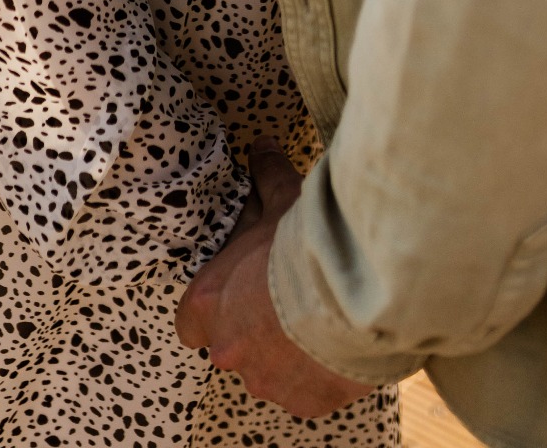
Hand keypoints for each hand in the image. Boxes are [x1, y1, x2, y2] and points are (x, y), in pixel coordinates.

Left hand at [177, 143, 373, 416]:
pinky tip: (338, 341)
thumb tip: (261, 146)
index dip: (212, 307)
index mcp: (209, 302)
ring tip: (320, 318)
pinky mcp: (304, 401)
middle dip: (256, 327)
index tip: (236, 292)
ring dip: (287, 351)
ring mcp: (266, 381)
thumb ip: (266, 177)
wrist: (357, 287)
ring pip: (268, 370)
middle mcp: (228, 349)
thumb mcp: (283, 200)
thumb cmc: (307, 242)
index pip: (189, 321)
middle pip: (231, 346)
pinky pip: (305, 390)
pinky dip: (318, 371)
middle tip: (288, 299)